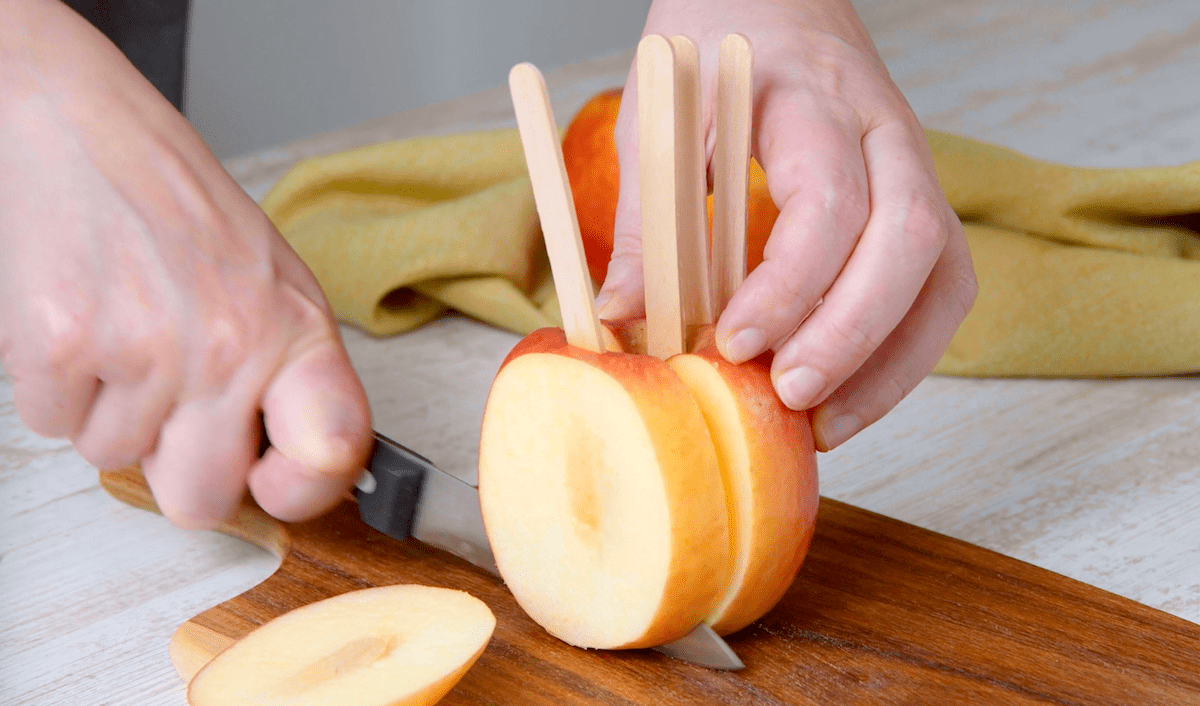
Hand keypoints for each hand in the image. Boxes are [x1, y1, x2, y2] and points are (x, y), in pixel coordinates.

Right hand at [0, 0, 372, 527]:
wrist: (86, 129)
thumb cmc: (182, 209)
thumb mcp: (273, 284)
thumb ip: (287, 376)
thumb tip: (292, 467)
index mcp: (295, 331)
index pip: (334, 454)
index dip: (302, 492)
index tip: (273, 482)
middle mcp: (230, 348)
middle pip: (201, 501)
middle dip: (176, 468)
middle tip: (169, 405)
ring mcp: (145, 350)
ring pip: (115, 459)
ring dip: (111, 412)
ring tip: (123, 331)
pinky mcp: (62, 346)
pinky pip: (53, 426)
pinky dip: (58, 388)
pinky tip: (82, 322)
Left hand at [597, 0, 976, 450]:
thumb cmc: (714, 41)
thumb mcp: (662, 113)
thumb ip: (649, 215)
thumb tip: (623, 316)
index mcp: (812, 100)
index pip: (828, 198)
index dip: (790, 283)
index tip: (735, 341)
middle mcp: (883, 133)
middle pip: (909, 240)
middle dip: (852, 335)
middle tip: (787, 395)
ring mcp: (913, 167)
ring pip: (943, 273)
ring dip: (891, 363)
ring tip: (825, 426)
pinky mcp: (918, 201)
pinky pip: (939, 286)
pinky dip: (902, 352)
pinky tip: (849, 396)